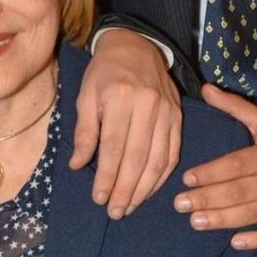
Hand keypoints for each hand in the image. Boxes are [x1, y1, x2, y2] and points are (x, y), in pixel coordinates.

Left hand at [72, 28, 181, 218]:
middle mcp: (147, 105)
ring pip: (158, 159)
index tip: (98, 199)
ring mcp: (167, 111)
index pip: (113, 146)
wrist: (136, 45)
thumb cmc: (104, 71)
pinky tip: (150, 190)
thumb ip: (84, 131)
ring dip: (144, 188)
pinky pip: (173, 152)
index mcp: (120, 97)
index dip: (106, 176)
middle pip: (137, 157)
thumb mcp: (86, 95)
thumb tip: (78, 165)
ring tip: (130, 206)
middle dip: (125, 189)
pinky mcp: (178, 116)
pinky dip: (162, 176)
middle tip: (115, 212)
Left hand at [173, 84, 256, 247]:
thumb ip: (235, 107)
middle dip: (208, 198)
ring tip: (195, 222)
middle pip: (240, 191)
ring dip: (222, 220)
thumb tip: (206, 88)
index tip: (187, 178)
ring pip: (252, 213)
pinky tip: (235, 243)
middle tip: (180, 204)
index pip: (237, 164)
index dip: (211, 172)